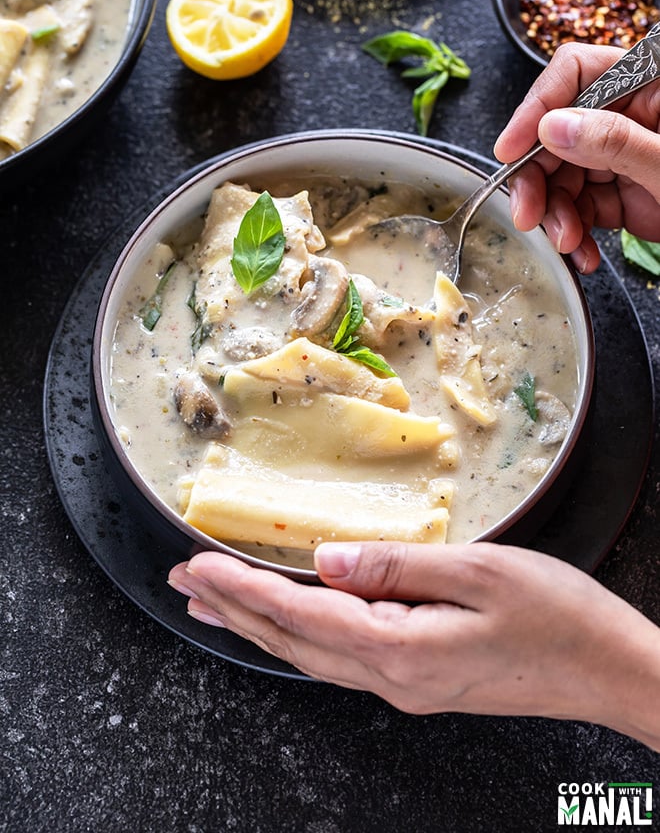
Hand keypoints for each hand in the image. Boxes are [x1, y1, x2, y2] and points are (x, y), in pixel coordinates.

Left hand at [168, 542, 659, 748]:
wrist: (609, 671)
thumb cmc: (557, 618)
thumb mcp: (480, 574)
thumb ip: (395, 567)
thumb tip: (324, 561)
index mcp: (400, 649)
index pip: (300, 615)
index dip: (242, 589)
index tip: (196, 567)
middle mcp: (392, 679)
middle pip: (292, 643)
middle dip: (232, 609)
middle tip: (182, 582)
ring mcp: (405, 687)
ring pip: (309, 656)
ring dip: (257, 626)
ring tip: (212, 605)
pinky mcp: (420, 682)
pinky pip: (338, 660)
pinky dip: (296, 637)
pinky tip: (287, 627)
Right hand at [493, 41, 659, 273]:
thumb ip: (618, 142)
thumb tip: (554, 126)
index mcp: (652, 83)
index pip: (577, 71)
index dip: (537, 106)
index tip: (512, 148)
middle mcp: (632, 114)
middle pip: (557, 130)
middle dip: (538, 176)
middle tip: (529, 213)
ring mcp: (625, 155)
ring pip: (562, 174)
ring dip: (555, 214)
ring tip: (569, 244)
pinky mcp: (623, 194)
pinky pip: (580, 208)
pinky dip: (574, 234)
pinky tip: (583, 254)